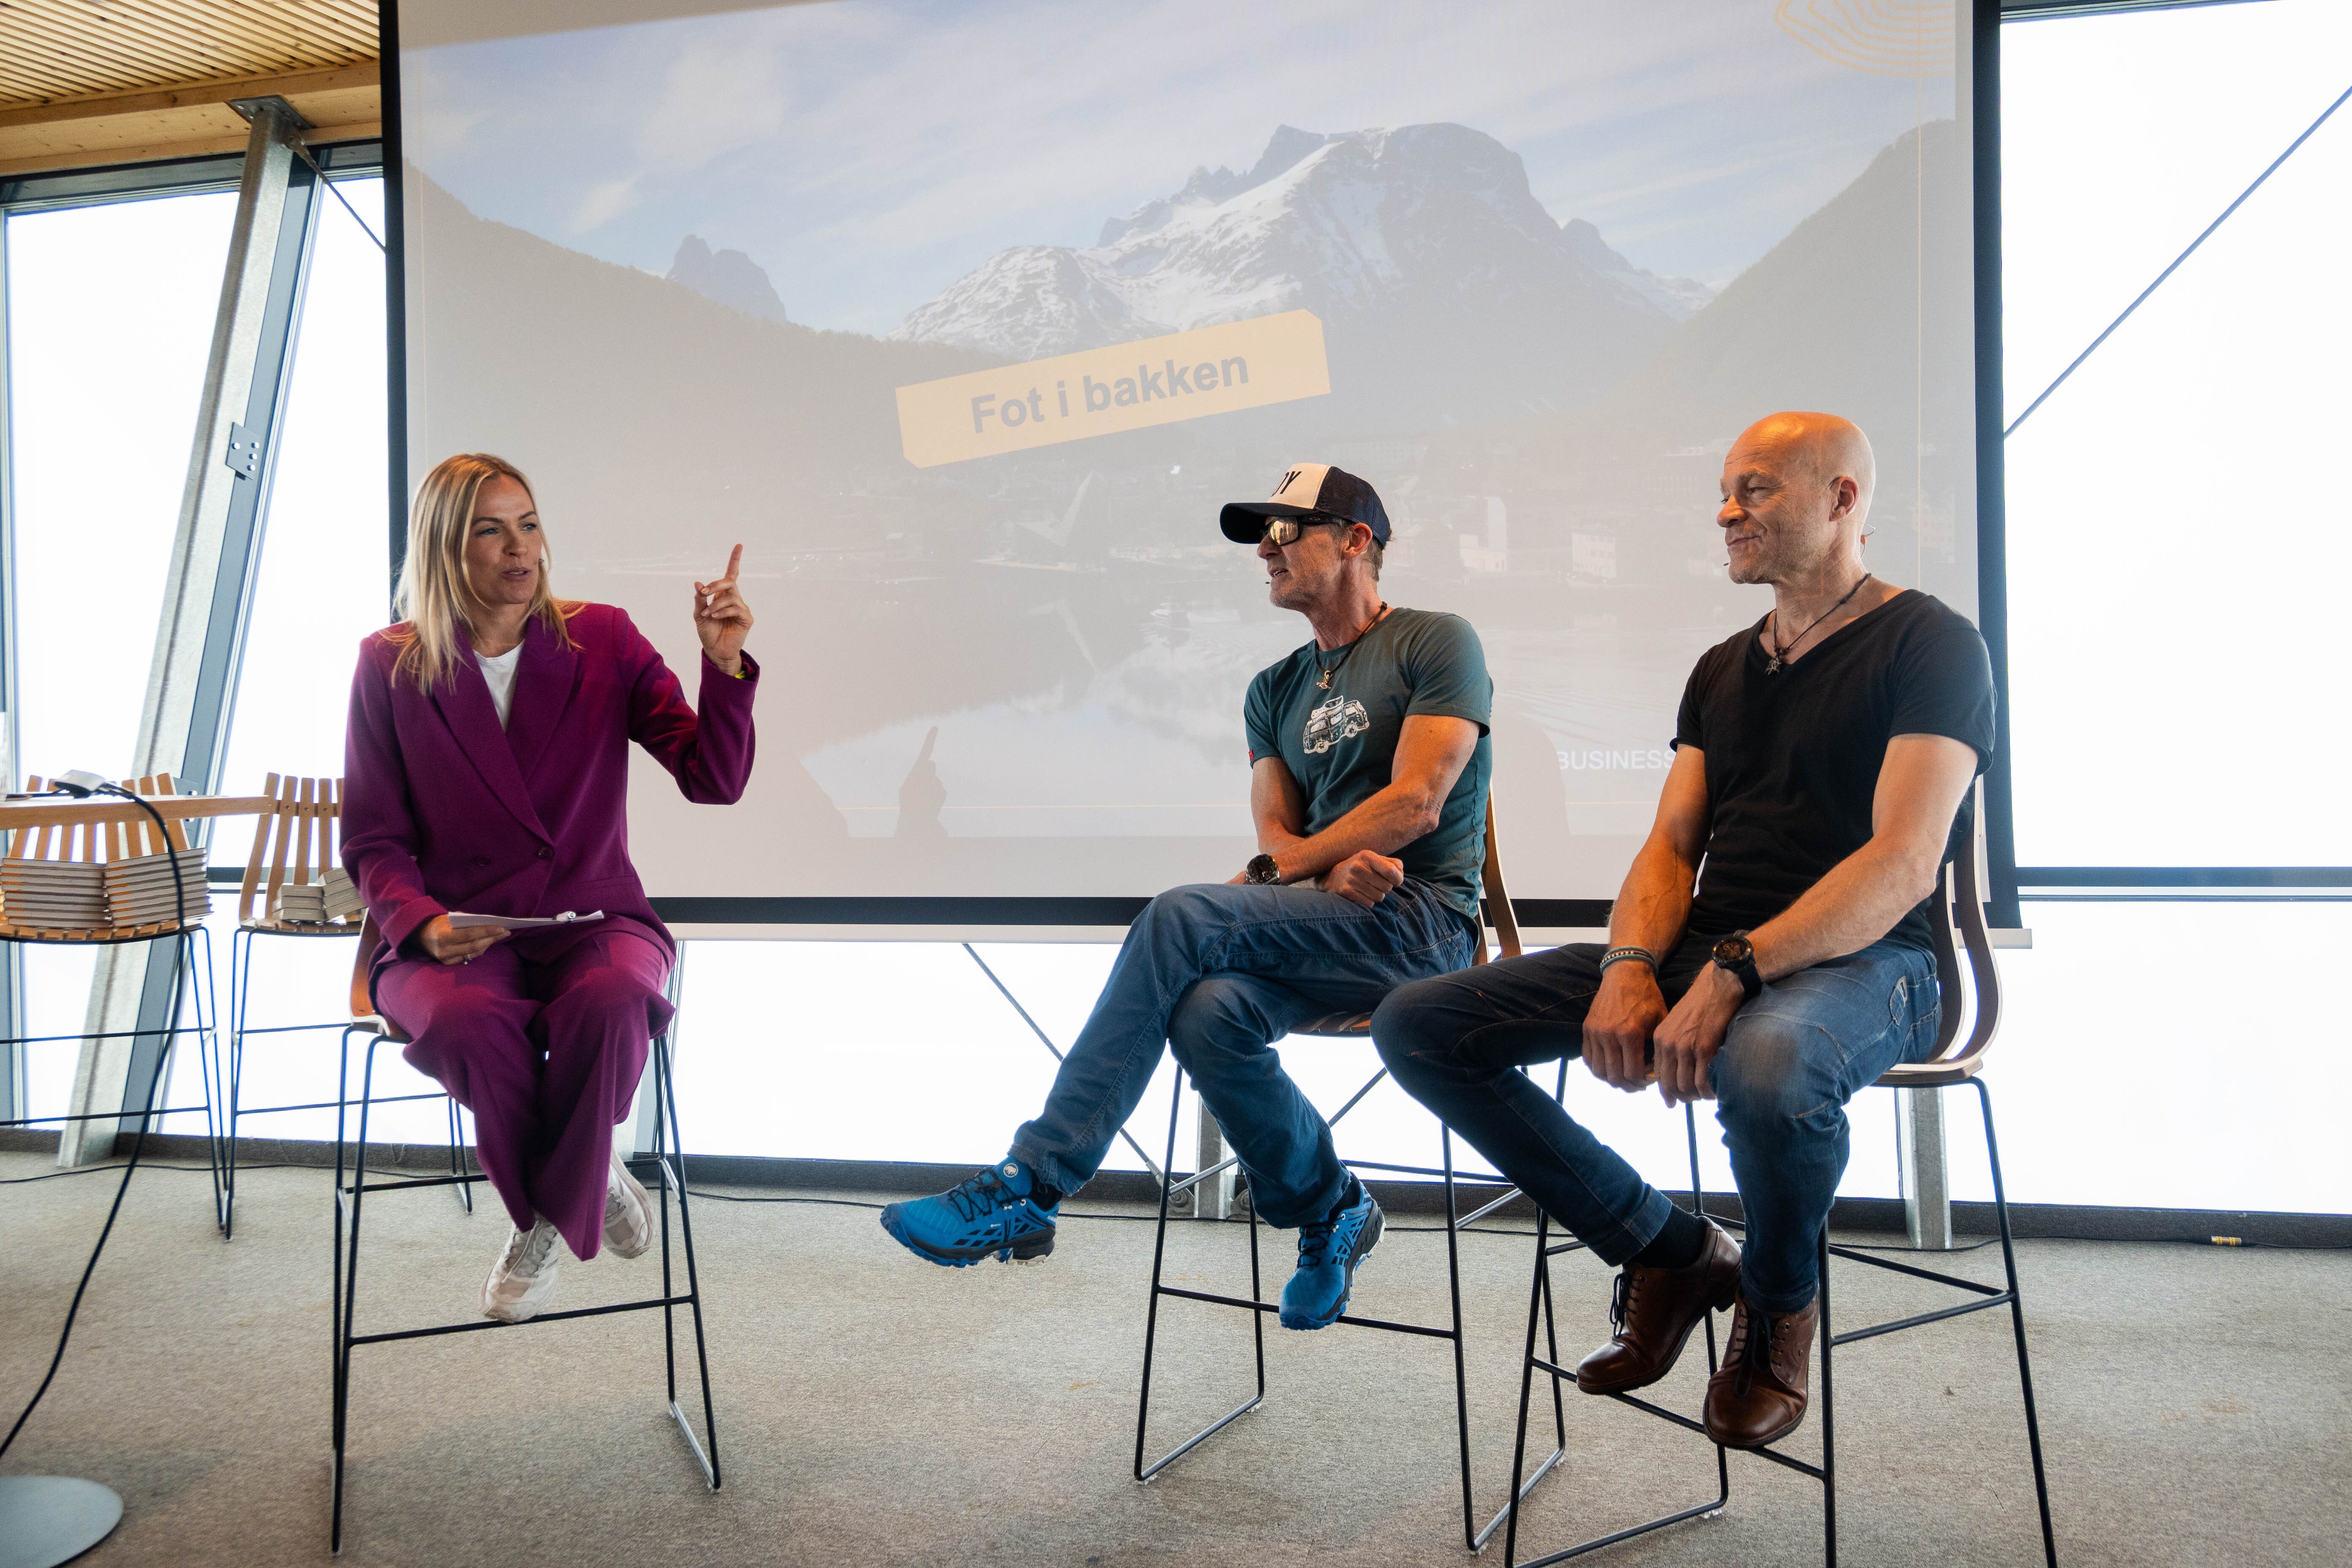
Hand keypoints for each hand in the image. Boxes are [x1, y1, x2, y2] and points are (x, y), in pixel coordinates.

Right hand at [418, 914, 508, 966]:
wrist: (419, 935)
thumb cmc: (438, 923)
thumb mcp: (449, 918)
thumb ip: (467, 921)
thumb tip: (489, 923)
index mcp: (444, 935)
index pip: (471, 934)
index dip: (488, 931)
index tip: (502, 928)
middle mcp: (445, 950)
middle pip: (475, 946)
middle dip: (492, 938)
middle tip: (505, 932)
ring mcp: (446, 959)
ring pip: (473, 953)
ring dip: (488, 944)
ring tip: (499, 936)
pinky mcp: (448, 964)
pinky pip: (468, 957)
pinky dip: (479, 950)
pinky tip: (487, 943)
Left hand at [693, 545, 752, 673]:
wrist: (715, 650)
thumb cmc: (708, 632)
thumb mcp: (698, 614)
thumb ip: (699, 599)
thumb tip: (697, 583)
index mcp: (723, 594)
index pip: (731, 573)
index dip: (735, 559)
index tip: (739, 545)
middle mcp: (734, 598)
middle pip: (730, 581)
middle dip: (716, 584)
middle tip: (703, 593)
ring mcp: (742, 608)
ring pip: (731, 596)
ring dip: (716, 604)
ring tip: (708, 615)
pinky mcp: (747, 618)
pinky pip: (736, 608)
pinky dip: (723, 611)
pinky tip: (716, 617)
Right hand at [1318, 850, 1404, 907]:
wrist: (1330, 877)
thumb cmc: (1359, 868)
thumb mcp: (1372, 860)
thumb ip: (1391, 864)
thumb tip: (1401, 874)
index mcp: (1367, 855)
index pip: (1391, 870)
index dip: (1398, 879)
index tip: (1396, 881)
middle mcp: (1358, 866)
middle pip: (1387, 886)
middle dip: (1385, 888)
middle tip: (1376, 885)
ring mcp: (1351, 880)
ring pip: (1379, 897)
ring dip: (1377, 895)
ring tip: (1367, 889)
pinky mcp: (1346, 892)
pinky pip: (1369, 903)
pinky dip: (1368, 902)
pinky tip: (1361, 894)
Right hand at [1582, 963, 1666, 1092]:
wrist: (1625, 974)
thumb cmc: (1647, 997)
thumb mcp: (1659, 1021)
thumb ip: (1656, 1049)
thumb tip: (1654, 1074)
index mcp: (1630, 1033)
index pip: (1633, 1073)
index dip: (1643, 1083)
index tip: (1650, 1080)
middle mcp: (1609, 1035)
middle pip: (1615, 1077)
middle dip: (1629, 1086)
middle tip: (1638, 1085)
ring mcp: (1595, 1032)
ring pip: (1599, 1071)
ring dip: (1612, 1079)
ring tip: (1624, 1077)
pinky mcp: (1586, 1029)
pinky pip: (1588, 1058)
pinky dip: (1598, 1068)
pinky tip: (1611, 1067)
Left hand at [1651, 962, 1744, 1106]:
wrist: (1717, 987)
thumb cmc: (1700, 1005)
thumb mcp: (1676, 1024)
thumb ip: (1672, 1045)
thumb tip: (1675, 1071)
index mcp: (1660, 1038)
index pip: (1658, 1075)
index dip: (1666, 1091)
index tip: (1673, 1100)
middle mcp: (1669, 1045)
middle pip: (1670, 1084)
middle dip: (1681, 1097)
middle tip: (1692, 1100)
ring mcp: (1685, 1048)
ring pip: (1686, 1086)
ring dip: (1696, 1096)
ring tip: (1705, 1095)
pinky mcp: (1704, 1049)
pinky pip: (1702, 1081)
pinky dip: (1708, 1091)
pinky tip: (1714, 1091)